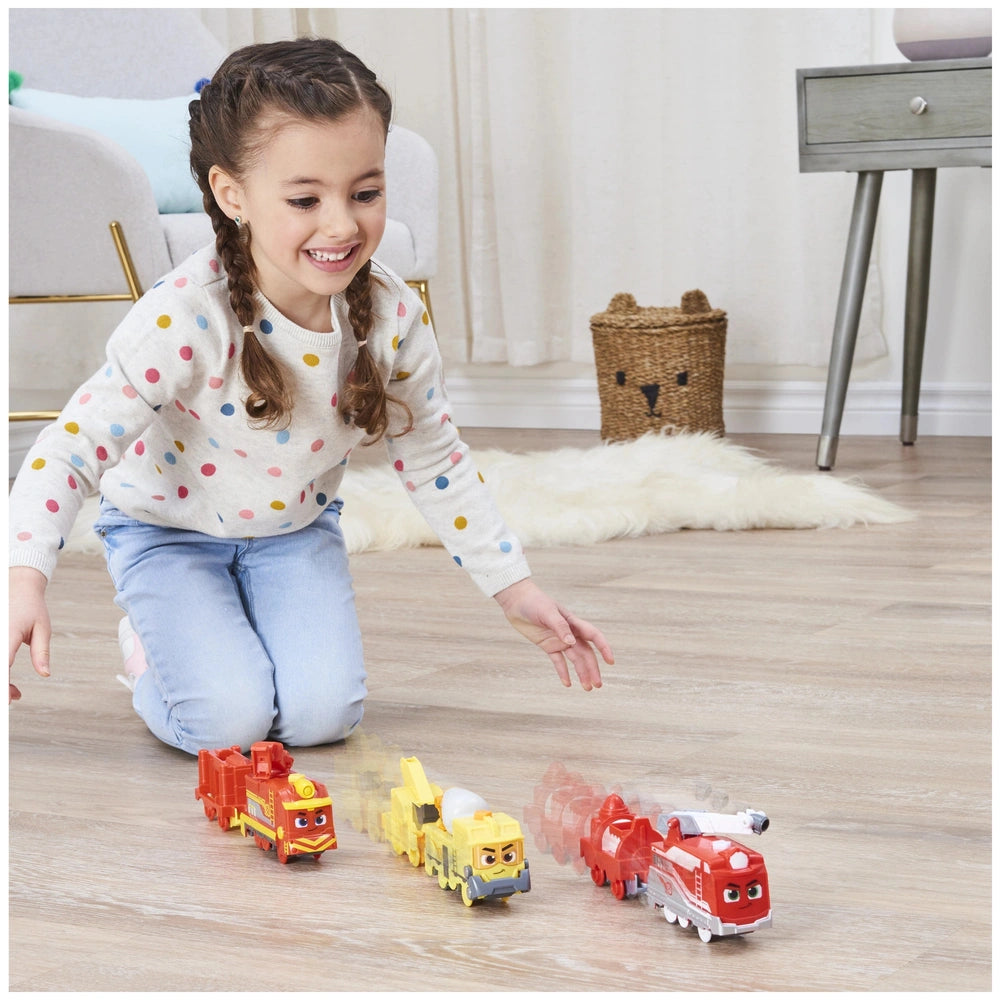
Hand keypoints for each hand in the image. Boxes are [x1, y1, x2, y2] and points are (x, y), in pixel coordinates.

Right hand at [9, 567, 51, 702]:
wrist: (17, 587)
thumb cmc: (32, 607)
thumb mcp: (43, 629)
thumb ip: (42, 653)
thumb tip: (45, 674)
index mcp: (7, 634)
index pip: (3, 666)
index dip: (3, 685)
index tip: (8, 699)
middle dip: (2, 688)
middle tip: (15, 696)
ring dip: (1, 681)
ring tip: (13, 690)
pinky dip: (1, 672)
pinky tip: (7, 678)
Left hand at [494, 578, 613, 690]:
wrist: (517, 601)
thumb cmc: (534, 602)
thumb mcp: (547, 612)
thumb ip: (560, 626)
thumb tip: (572, 642)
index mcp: (573, 622)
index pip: (593, 636)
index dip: (603, 648)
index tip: (610, 661)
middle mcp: (569, 633)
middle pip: (586, 653)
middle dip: (593, 668)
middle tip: (598, 685)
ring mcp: (559, 640)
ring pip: (575, 659)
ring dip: (581, 673)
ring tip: (587, 688)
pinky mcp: (548, 645)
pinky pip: (558, 661)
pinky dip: (563, 672)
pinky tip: (567, 684)